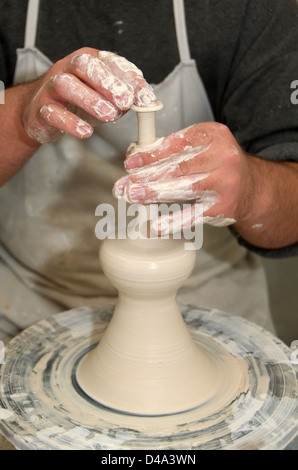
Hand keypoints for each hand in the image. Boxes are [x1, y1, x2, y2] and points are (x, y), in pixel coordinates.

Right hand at [22, 48, 155, 143]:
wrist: (41, 114)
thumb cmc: (77, 102)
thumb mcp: (104, 96)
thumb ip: (124, 95)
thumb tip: (146, 100)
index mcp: (86, 61)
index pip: (107, 60)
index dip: (127, 76)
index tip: (144, 96)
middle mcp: (66, 69)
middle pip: (83, 64)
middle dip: (107, 81)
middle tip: (125, 101)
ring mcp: (51, 89)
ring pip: (65, 85)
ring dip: (90, 99)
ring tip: (109, 115)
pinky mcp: (41, 111)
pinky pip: (52, 113)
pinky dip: (70, 123)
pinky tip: (86, 131)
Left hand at [113, 122, 252, 232]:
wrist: (251, 188)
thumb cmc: (219, 164)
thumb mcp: (202, 146)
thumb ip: (174, 148)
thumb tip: (136, 156)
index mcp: (215, 136)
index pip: (177, 143)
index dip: (151, 154)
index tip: (130, 162)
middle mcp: (223, 157)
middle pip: (178, 167)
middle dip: (146, 176)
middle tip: (125, 183)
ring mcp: (225, 184)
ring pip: (183, 189)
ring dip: (154, 193)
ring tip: (132, 196)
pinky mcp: (223, 207)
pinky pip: (194, 215)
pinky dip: (174, 221)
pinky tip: (157, 225)